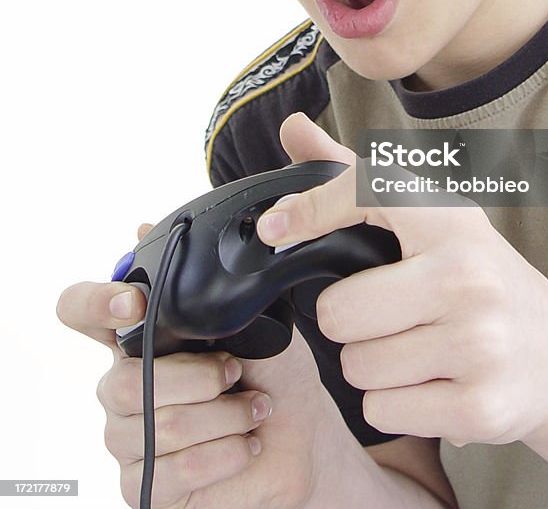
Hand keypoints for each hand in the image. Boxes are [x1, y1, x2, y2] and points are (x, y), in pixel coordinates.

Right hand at [56, 231, 340, 508]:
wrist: (302, 437)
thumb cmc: (274, 374)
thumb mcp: (257, 317)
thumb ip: (206, 283)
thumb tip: (144, 228)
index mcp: (142, 338)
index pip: (81, 311)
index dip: (95, 303)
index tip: (135, 303)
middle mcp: (125, 386)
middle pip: (124, 382)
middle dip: (197, 375)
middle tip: (237, 369)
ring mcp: (130, 439)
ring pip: (157, 426)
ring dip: (223, 415)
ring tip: (254, 407)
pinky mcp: (146, 487)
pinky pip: (174, 470)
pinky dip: (224, 453)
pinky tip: (246, 443)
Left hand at [261, 113, 547, 448]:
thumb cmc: (483, 280)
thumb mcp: (433, 219)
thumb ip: (354, 176)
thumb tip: (292, 128)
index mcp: (452, 221)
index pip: (363, 193)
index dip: (308, 211)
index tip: (275, 230)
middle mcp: (468, 277)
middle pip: (338, 312)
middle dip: (348, 321)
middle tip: (385, 314)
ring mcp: (477, 345)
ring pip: (356, 368)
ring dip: (372, 366)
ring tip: (415, 348)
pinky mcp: (480, 407)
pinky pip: (380, 412)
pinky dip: (394, 405)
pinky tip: (433, 384)